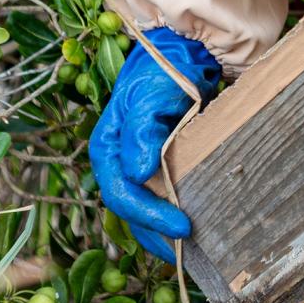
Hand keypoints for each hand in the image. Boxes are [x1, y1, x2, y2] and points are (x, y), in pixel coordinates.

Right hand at [89, 26, 219, 262]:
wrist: (184, 50)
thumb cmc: (162, 70)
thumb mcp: (148, 97)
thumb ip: (142, 132)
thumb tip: (137, 172)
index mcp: (109, 149)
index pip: (122, 194)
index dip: (150, 216)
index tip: (184, 227)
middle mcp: (120, 162)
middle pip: (131, 210)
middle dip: (156, 234)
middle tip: (189, 252)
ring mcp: (139, 164)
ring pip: (145, 208)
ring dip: (164, 232)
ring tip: (193, 250)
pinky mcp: (161, 163)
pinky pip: (163, 197)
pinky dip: (173, 214)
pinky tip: (195, 226)